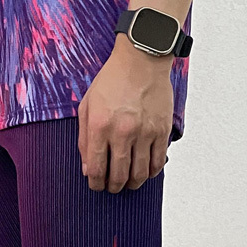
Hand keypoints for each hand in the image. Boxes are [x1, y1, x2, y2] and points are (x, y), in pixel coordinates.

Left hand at [78, 33, 173, 192]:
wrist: (141, 60)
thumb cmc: (112, 80)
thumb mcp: (87, 105)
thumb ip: (84, 139)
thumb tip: (88, 169)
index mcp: (99, 126)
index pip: (96, 168)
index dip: (95, 183)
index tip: (96, 185)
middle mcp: (122, 132)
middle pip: (118, 175)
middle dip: (112, 187)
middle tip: (112, 187)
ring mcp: (144, 132)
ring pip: (139, 174)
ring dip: (132, 184)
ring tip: (128, 183)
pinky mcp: (162, 130)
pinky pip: (158, 162)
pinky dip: (151, 172)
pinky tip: (145, 171)